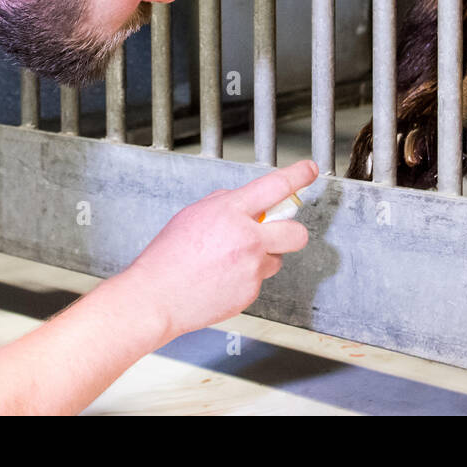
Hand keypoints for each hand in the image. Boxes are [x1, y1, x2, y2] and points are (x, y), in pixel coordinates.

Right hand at [119, 159, 317, 346]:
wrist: (157, 297)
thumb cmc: (169, 257)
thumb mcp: (194, 214)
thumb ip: (224, 203)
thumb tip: (244, 202)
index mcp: (231, 212)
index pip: (275, 186)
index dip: (298, 176)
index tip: (310, 170)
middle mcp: (247, 238)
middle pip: (296, 232)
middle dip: (291, 232)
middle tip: (277, 233)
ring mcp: (251, 267)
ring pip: (276, 259)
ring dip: (262, 258)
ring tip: (230, 262)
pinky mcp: (251, 292)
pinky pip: (258, 280)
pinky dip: (245, 278)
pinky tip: (222, 278)